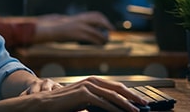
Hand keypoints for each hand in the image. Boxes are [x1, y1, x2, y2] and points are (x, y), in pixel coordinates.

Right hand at [24, 76, 147, 111]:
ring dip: (126, 104)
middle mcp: (92, 81)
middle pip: (118, 88)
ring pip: (112, 95)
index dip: (130, 93)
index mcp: (93, 81)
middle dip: (133, 96)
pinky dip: (114, 109)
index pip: (116, 86)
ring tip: (136, 110)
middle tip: (145, 104)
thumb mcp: (84, 101)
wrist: (45, 104)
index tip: (140, 100)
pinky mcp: (83, 94)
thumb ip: (97, 101)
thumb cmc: (64, 104)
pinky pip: (102, 102)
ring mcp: (87, 86)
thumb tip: (113, 107)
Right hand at [34, 11, 114, 44]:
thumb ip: (77, 26)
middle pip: (98, 19)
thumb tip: (85, 31)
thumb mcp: (69, 25)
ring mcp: (79, 26)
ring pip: (96, 30)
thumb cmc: (57, 28)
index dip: (103, 19)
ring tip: (106, 40)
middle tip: (111, 30)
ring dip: (103, 35)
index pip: (95, 15)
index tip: (108, 25)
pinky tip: (101, 44)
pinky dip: (98, 40)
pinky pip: (91, 37)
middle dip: (106, 24)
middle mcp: (80, 20)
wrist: (48, 29)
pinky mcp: (77, 34)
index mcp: (79, 17)